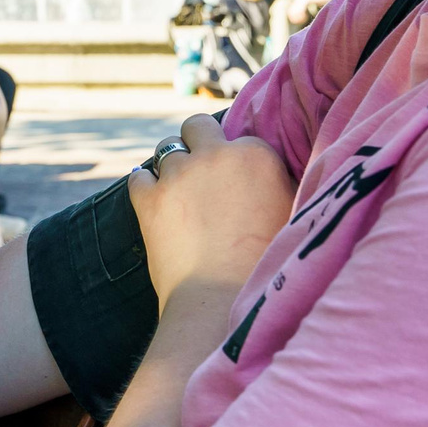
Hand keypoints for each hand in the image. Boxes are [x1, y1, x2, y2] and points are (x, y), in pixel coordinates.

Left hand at [127, 114, 293, 305]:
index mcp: (257, 155)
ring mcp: (178, 174)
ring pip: (165, 149)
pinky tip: (153, 204)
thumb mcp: (289, 214)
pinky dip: (144, 188)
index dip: (234, 156)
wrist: (222, 301)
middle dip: (197, 142)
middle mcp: (216, 155)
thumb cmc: (265, 266)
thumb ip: (276, 182)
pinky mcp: (148, 198)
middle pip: (197, 125)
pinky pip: (138, 177)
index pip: (239, 136)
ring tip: (179, 193)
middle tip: (200, 172)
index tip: (233, 177)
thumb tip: (266, 172)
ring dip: (171, 166)